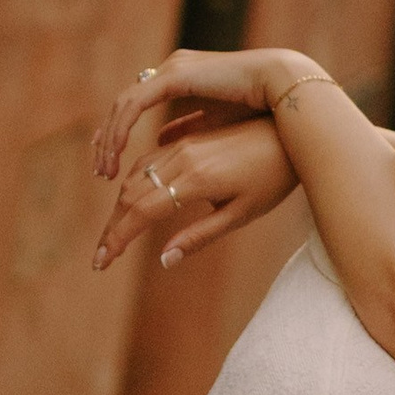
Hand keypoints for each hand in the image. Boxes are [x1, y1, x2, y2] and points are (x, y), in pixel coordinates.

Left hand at [93, 46, 329, 184]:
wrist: (288, 91)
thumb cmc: (267, 112)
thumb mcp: (220, 126)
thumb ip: (191, 130)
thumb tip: (165, 140)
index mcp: (181, 80)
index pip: (138, 107)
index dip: (121, 135)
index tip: (111, 167)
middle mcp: (171, 72)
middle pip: (124, 107)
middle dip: (107, 142)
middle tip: (100, 173)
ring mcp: (172, 71)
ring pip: (123, 107)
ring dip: (110, 141)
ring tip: (105, 174)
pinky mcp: (175, 77)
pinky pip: (134, 105)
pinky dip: (121, 132)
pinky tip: (117, 157)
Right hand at [93, 106, 302, 272]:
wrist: (293, 132)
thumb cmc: (275, 178)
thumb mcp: (242, 214)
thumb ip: (200, 236)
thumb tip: (165, 260)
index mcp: (196, 180)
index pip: (140, 212)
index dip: (117, 238)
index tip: (101, 262)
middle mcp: (183, 158)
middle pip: (131, 194)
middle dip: (113, 227)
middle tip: (101, 255)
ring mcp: (184, 145)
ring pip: (137, 176)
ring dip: (121, 205)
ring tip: (115, 233)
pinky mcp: (189, 138)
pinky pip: (151, 160)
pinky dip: (135, 182)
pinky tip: (132, 198)